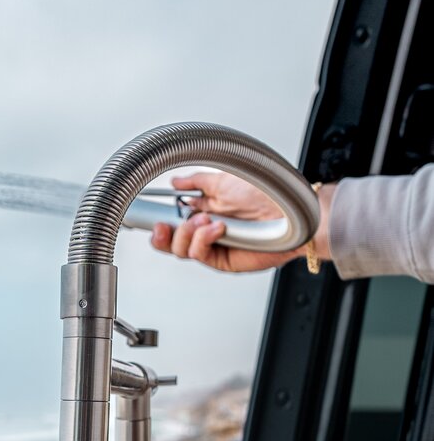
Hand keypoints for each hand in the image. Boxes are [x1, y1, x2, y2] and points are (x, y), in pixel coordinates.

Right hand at [149, 171, 301, 273]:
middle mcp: (205, 231)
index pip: (171, 223)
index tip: (152, 217)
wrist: (287, 211)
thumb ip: (197, 181)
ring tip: (206, 219)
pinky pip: (199, 255)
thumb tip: (176, 182)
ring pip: (180, 250)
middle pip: (169, 242)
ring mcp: (213, 246)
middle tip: (165, 225)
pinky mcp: (222, 261)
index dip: (158, 223)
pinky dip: (203, 240)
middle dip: (163, 234)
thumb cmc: (267, 195)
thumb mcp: (224, 179)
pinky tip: (216, 228)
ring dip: (188, 232)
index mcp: (202, 211)